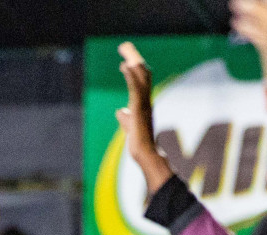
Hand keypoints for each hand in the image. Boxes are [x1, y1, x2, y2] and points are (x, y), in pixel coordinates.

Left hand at [115, 42, 168, 185]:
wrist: (145, 155)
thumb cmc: (139, 144)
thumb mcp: (129, 127)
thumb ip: (126, 117)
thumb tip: (120, 111)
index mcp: (144, 104)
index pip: (140, 82)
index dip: (133, 70)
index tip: (124, 61)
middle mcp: (146, 101)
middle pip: (142, 74)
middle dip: (133, 58)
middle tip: (124, 46)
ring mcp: (144, 104)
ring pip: (141, 77)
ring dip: (132, 61)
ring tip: (124, 49)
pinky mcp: (139, 109)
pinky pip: (135, 89)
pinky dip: (131, 76)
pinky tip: (125, 66)